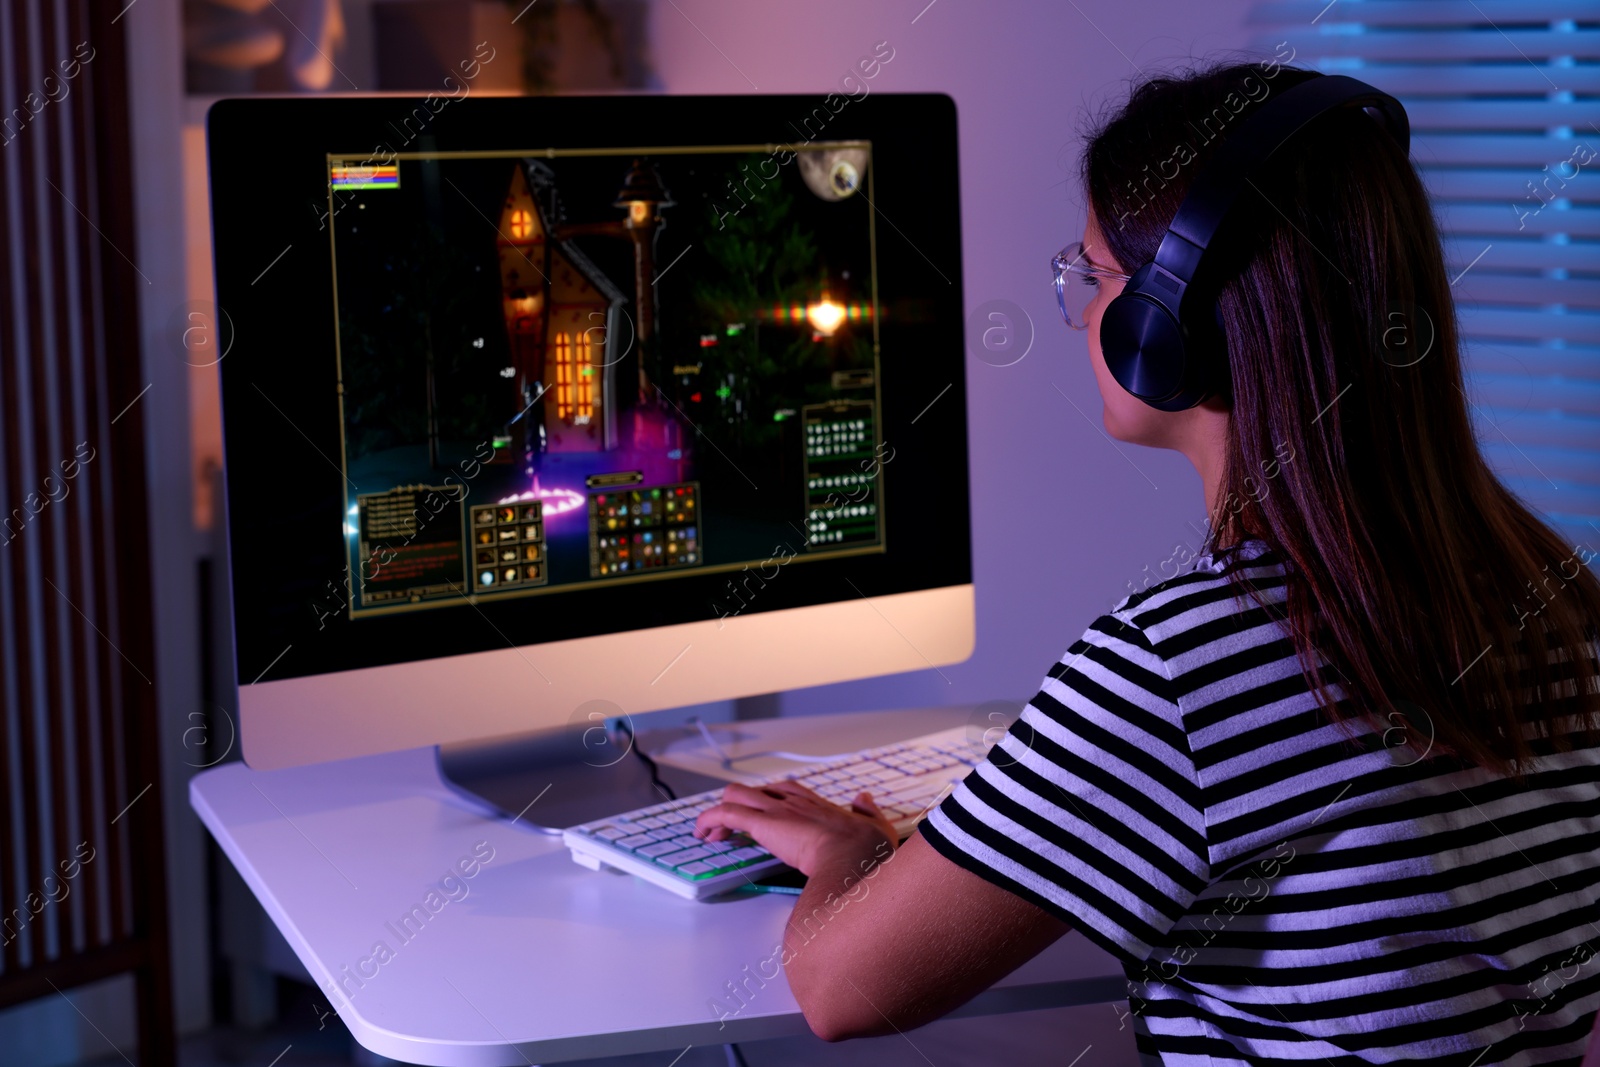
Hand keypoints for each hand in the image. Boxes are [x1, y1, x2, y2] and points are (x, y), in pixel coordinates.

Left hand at [693, 780, 896, 876]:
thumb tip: (865, 799)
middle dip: (742, 807)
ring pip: (735, 794)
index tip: (764, 818)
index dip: (770, 801)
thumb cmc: (866, 851)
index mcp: (817, 804)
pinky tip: (702, 833)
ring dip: (719, 813)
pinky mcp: (763, 824)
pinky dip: (708, 819)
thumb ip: (869, 811)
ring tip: (713, 835)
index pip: (785, 790)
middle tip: (734, 831)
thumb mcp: (876, 826)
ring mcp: (778, 811)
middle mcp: (794, 802)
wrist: (855, 859)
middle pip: (757, 790)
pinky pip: (726, 813)